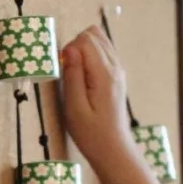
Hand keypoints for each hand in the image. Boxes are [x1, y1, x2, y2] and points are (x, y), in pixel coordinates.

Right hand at [60, 26, 135, 176]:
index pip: (85, 40)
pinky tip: (85, 76)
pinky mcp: (117, 75)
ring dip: (83, 50)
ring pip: (100, 40)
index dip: (69, 50)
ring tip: (76, 74)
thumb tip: (69, 49)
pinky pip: (104, 51)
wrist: (113, 149)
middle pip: (93, 35)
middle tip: (69, 73)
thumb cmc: (91, 133)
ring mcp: (118, 70)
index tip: (64, 71)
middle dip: (75, 46)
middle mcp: (115, 67)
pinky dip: (91, 56)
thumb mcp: (75, 108)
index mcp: (104, 74)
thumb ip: (72, 76)